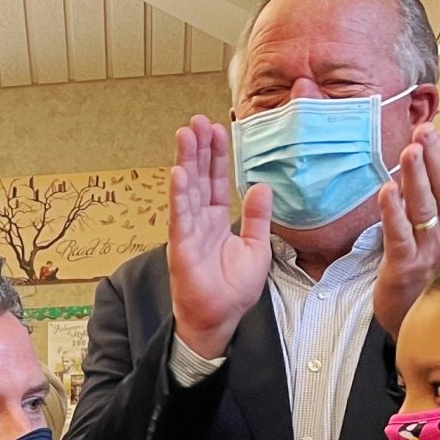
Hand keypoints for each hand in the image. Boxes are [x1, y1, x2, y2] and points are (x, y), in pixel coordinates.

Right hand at [167, 116, 273, 360]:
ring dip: (185, 161)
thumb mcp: (257, 248)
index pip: (216, 180)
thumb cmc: (234, 290)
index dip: (217, 155)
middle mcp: (200, 221)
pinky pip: (179, 215)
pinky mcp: (181, 246)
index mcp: (218, 220)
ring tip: (185, 135)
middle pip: (198, 177)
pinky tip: (178, 172)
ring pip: (186, 189)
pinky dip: (178, 194)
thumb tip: (261, 186)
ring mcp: (188, 231)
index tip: (217, 129)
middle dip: (198, 149)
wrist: (219, 318)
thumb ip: (258, 218)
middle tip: (197, 121)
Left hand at [371, 121, 439, 335]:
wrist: (416, 330)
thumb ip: (433, 212)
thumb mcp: (435, 244)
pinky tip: (387, 190)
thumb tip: (426, 176)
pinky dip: (393, 212)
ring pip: (426, 208)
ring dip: (418, 176)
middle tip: (426, 130)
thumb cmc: (423, 284)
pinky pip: (399, 236)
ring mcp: (428, 253)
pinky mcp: (404, 268)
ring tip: (411, 148)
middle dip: (436, 158)